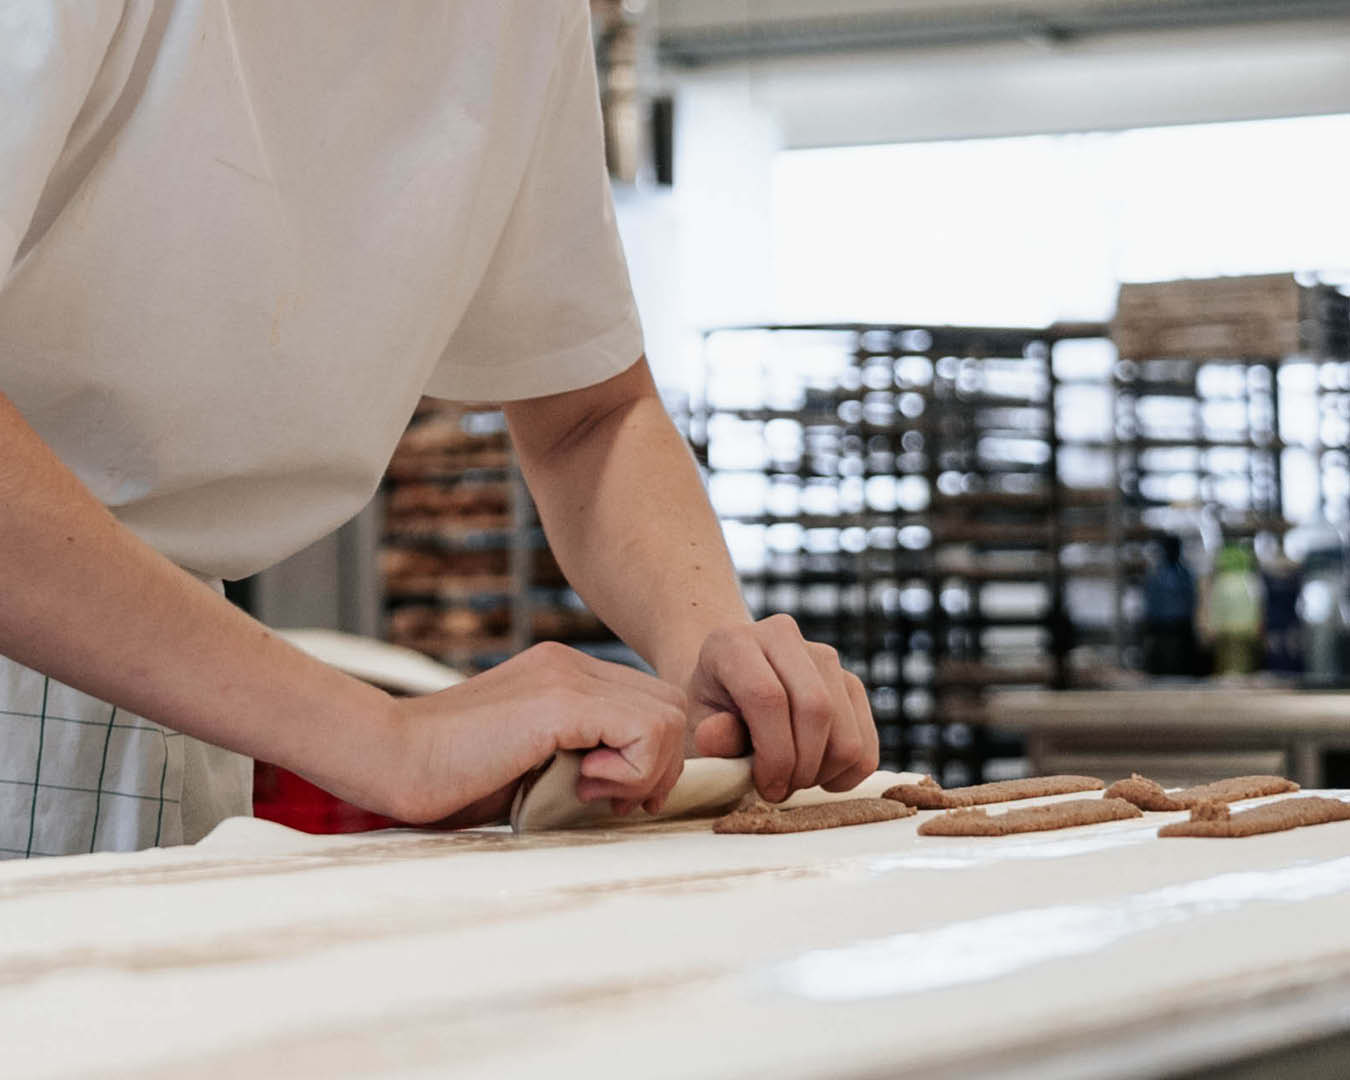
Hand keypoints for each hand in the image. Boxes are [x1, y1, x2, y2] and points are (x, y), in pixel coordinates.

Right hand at [389, 641, 686, 823]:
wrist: (388, 758)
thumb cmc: (446, 776)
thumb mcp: (529, 760)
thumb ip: (576, 755)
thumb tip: (630, 786)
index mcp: (563, 674)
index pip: (650, 703)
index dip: (649, 756)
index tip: (611, 795)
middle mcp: (570, 664)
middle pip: (670, 706)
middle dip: (658, 765)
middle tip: (610, 799)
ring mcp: (566, 676)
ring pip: (668, 717)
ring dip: (644, 769)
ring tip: (590, 792)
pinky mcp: (560, 701)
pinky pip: (645, 729)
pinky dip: (632, 770)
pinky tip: (583, 786)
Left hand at [686, 614, 879, 801]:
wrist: (731, 685)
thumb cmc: (712, 711)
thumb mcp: (696, 724)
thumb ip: (709, 735)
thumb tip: (716, 736)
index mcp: (734, 643)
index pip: (768, 697)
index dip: (772, 754)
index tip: (765, 788)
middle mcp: (782, 635)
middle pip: (816, 709)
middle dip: (801, 766)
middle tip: (779, 790)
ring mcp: (823, 656)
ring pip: (846, 731)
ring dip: (823, 773)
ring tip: (792, 779)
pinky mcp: (850, 681)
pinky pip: (866, 741)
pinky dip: (847, 773)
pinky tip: (817, 774)